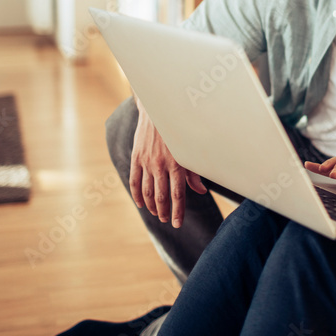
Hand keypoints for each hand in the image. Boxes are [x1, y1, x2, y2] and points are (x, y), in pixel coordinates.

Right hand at [129, 101, 206, 226]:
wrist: (159, 112)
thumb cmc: (179, 132)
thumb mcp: (190, 150)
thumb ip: (194, 172)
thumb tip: (201, 191)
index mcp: (177, 164)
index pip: (177, 195)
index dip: (177, 212)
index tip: (177, 223)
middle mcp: (161, 165)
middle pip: (161, 196)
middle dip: (163, 211)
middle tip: (166, 220)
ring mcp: (147, 162)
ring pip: (147, 191)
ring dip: (151, 206)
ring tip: (156, 213)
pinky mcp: (137, 158)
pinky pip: (134, 181)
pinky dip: (137, 195)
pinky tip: (141, 203)